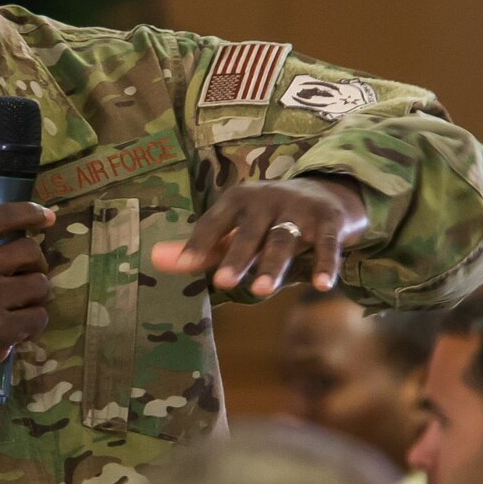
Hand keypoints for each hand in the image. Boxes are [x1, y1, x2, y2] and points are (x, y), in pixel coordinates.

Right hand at [0, 201, 55, 394]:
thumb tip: (0, 242)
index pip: (0, 217)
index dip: (30, 212)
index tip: (47, 217)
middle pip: (30, 251)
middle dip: (37, 263)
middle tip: (30, 275)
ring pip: (40, 285)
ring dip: (36, 296)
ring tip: (23, 305)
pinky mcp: (0, 331)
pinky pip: (38, 318)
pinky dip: (33, 323)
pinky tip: (20, 328)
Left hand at [150, 176, 366, 296]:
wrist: (325, 193)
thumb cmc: (267, 218)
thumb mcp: (234, 228)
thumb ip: (201, 247)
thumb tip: (154, 258)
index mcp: (238, 199)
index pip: (215, 221)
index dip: (201, 241)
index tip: (186, 263)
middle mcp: (267, 199)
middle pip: (249, 231)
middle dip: (237, 256)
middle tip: (223, 283)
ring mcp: (299, 208)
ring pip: (284, 238)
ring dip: (272, 264)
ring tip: (261, 291)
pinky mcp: (328, 220)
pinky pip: (327, 244)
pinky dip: (325, 263)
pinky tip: (321, 286)